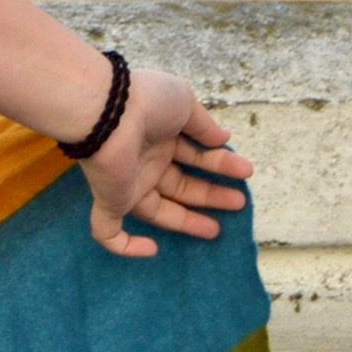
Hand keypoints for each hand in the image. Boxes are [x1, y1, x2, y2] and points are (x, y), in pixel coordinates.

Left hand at [76, 66, 254, 257]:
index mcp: (159, 135)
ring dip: (188, 221)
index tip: (245, 170)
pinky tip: (152, 250)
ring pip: (158, 211)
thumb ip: (204, 124)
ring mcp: (126, 182)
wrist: (106, 110)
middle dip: (210, 195)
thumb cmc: (147, 101)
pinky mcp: (110, 200)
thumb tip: (224, 137)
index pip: (193, 155)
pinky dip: (125, 246)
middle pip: (181, 185)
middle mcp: (143, 160)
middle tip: (239, 201)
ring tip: (218, 229)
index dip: (220, 163)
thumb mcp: (184, 103)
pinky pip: (108, 230)